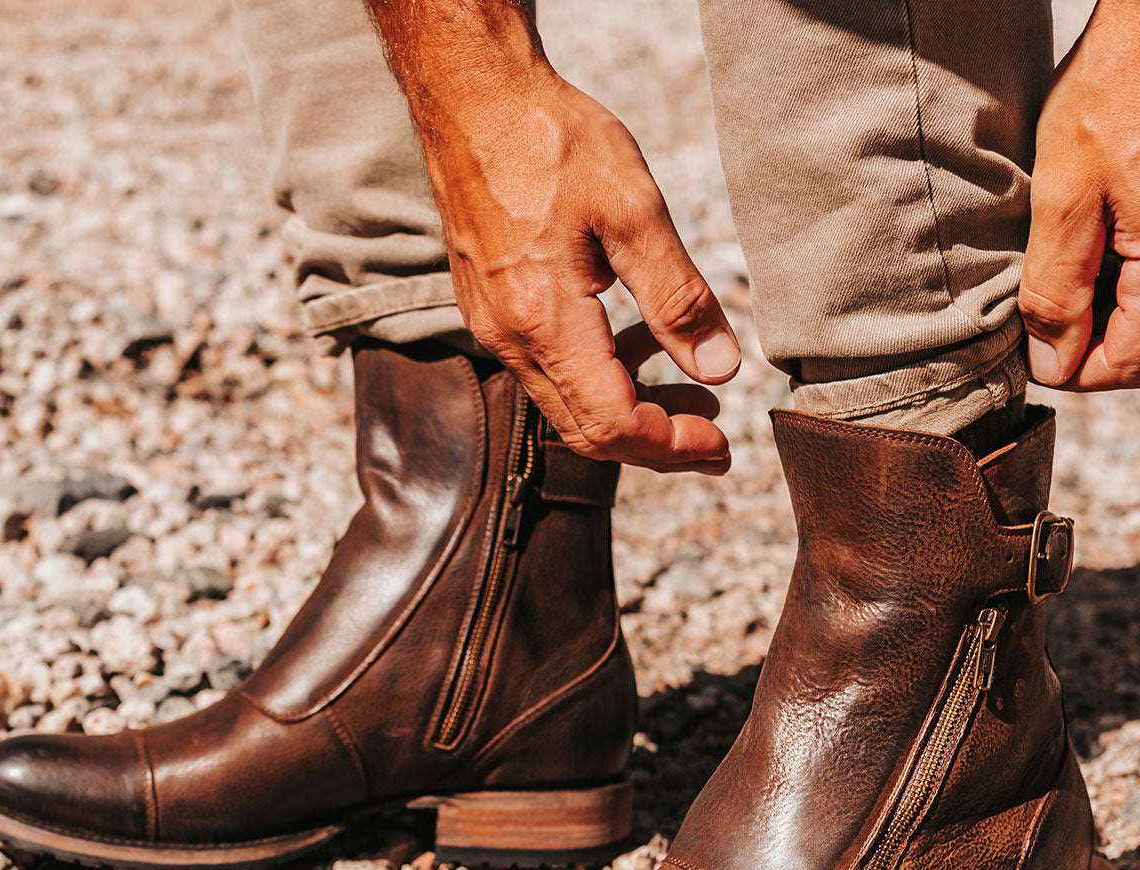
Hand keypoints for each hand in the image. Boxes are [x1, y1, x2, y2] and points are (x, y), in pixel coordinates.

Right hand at [421, 69, 737, 472]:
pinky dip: (602, 380)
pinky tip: (639, 344)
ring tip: (692, 393)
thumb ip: (678, 298)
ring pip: (569, 408)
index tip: (721, 446)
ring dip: (632, 413)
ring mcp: (497, 330)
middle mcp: (512, 341)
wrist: (472, 98)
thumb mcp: (633, 211)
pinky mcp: (494, 313)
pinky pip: (551, 373)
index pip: (614, 424)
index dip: (672, 447)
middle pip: (588, 434)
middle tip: (714, 437)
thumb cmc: (549, 141)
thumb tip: (720, 369)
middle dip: (656, 445)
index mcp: (544, 324)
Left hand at [1020, 0, 1139, 389]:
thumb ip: (1058, 287)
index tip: (1032, 351)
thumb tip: (1053, 361)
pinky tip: (1090, 240)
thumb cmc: (1118, 87)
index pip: (1125, 363)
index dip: (1071, 368)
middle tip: (1039, 307)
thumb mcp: (1065, 196)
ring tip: (1065, 263)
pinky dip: (1119, 270)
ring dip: (1102, 304)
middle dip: (1087, 336)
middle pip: (1137, 342)